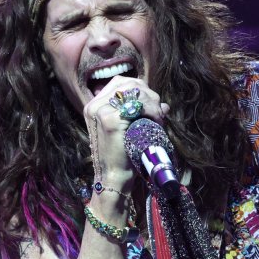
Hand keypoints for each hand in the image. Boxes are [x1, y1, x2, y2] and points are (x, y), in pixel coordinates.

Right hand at [83, 75, 170, 194]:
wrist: (114, 177)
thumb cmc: (123, 155)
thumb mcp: (129, 128)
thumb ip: (142, 112)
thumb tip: (164, 105)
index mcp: (95, 105)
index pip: (120, 82)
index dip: (140, 89)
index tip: (152, 104)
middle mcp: (94, 105)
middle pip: (128, 83)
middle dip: (149, 95)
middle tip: (159, 112)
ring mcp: (101, 111)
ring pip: (134, 93)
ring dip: (152, 103)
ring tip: (158, 118)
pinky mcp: (110, 119)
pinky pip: (137, 106)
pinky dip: (151, 111)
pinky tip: (156, 121)